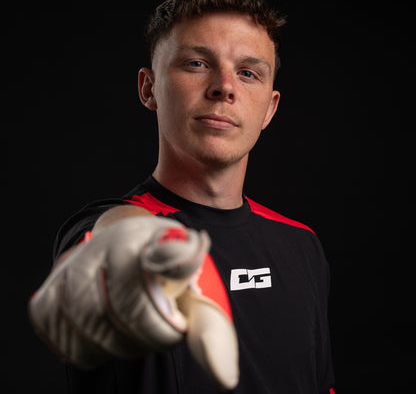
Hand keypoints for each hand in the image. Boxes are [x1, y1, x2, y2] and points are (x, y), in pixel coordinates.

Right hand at [29, 216, 237, 389]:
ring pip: (86, 337)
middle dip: (141, 339)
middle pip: (105, 319)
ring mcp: (64, 276)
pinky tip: (113, 336)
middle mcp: (90, 253)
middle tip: (163, 335)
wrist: (121, 241)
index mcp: (128, 239)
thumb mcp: (187, 256)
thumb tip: (219, 363)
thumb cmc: (158, 253)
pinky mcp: (46, 298)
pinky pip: (67, 345)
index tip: (178, 330)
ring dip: (120, 347)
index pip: (132, 293)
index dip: (157, 324)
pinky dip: (94, 352)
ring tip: (140, 333)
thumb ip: (199, 293)